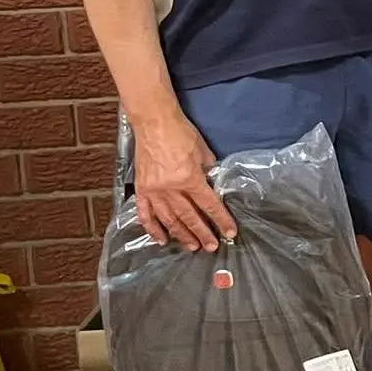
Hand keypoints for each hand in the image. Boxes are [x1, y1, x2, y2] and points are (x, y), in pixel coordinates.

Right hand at [131, 113, 235, 251]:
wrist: (154, 123)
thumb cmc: (182, 134)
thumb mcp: (204, 151)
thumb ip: (209, 171)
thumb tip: (214, 186)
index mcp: (189, 178)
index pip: (209, 204)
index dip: (221, 220)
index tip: (230, 233)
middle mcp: (170, 189)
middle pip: (189, 217)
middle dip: (202, 233)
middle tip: (211, 247)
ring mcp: (153, 191)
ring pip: (168, 220)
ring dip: (181, 235)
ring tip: (191, 247)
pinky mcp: (141, 190)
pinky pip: (146, 214)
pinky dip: (153, 229)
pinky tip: (161, 239)